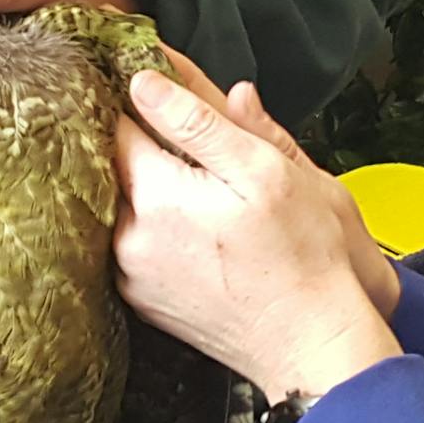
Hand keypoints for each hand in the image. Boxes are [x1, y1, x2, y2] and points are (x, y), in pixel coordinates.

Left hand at [112, 53, 403, 403]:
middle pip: (112, 165)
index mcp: (155, 196)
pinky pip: (128, 242)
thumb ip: (198, 123)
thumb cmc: (304, 255)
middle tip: (176, 127)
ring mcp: (130, 275)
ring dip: (142, 182)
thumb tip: (143, 83)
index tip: (149, 79)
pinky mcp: (141, 300)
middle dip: (139, 140)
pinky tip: (189, 220)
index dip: (134, 95)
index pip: (116, 123)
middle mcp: (128, 238)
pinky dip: (148, 222)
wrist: (311, 343)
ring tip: (188, 176)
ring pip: (118, 204)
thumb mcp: (264, 170)